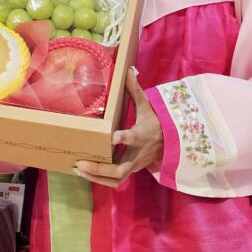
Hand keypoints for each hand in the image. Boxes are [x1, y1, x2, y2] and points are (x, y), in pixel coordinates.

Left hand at [73, 67, 162, 187]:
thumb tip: (129, 70)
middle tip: (81, 162)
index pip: (134, 137)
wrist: (172, 141)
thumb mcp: (147, 106)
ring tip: (78, 169)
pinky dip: (100, 180)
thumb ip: (135, 90)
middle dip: (99, 168)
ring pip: (116, 179)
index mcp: (142, 135)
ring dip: (96, 178)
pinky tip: (84, 174)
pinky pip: (115, 181)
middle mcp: (137, 153)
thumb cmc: (156, 122)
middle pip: (119, 168)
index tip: (113, 136)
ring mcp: (134, 165)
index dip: (125, 138)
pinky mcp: (130, 171)